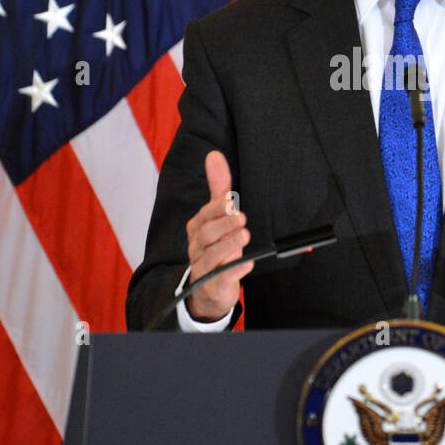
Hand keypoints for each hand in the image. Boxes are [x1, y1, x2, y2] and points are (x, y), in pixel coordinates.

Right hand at [184, 151, 251, 321]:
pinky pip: (222, 278)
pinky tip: (247, 263)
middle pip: (205, 235)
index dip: (216, 209)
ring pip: (212, 256)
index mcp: (197, 228)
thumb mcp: (217, 216)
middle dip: (224, 225)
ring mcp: (203, 267)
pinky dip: (235, 270)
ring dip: (230, 245)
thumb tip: (214, 155)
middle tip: (241, 218)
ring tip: (245, 236)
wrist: (208, 288)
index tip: (231, 201)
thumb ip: (218, 187)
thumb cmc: (215, 246)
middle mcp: (197, 247)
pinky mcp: (213, 285)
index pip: (204, 216)